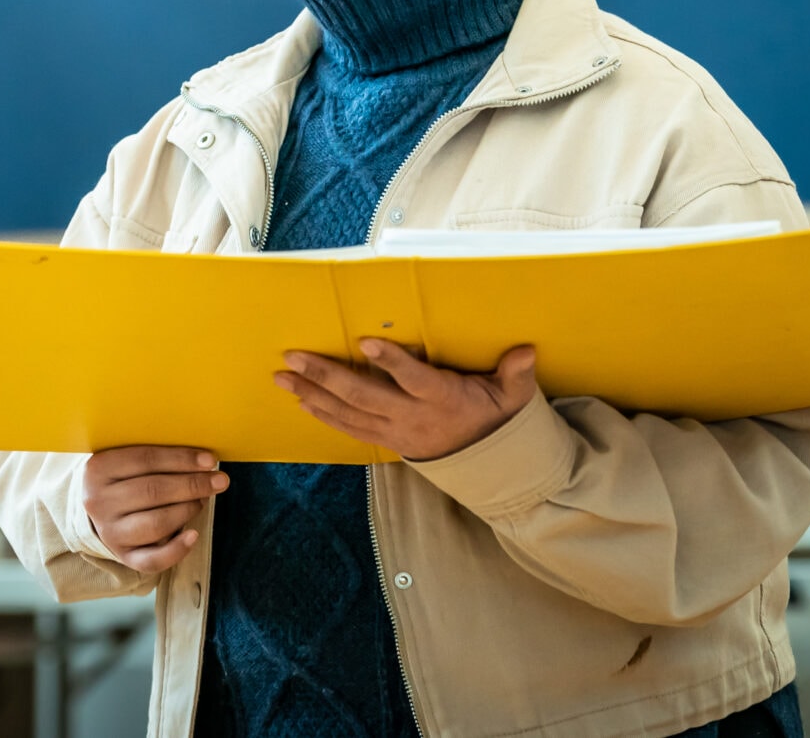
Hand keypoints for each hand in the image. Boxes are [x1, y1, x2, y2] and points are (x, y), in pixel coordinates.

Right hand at [82, 445, 227, 572]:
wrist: (100, 507)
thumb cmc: (124, 476)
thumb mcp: (126, 458)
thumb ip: (156, 455)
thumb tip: (202, 458)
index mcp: (98, 469)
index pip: (145, 459)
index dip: (181, 459)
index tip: (210, 460)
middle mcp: (98, 502)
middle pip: (153, 491)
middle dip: (192, 485)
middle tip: (219, 481)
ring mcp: (109, 532)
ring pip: (156, 524)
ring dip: (187, 510)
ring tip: (202, 500)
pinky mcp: (123, 556)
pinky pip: (152, 560)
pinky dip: (177, 550)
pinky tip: (194, 535)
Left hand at [274, 340, 538, 460]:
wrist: (488, 468)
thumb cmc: (495, 419)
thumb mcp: (513, 398)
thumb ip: (516, 374)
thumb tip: (525, 351)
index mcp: (442, 399)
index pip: (413, 379)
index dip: (391, 361)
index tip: (365, 340)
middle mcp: (412, 418)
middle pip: (364, 397)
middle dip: (326, 376)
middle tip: (294, 357)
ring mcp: (396, 433)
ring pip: (348, 414)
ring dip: (313, 394)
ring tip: (284, 377)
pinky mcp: (387, 442)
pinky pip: (349, 429)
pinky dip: (324, 414)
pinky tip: (302, 399)